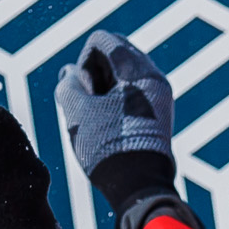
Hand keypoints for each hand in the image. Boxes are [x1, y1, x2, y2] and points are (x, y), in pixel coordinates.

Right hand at [55, 31, 176, 175]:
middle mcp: (155, 77)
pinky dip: (116, 97)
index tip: (85, 92)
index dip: (83, 62)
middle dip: (95, 71)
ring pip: (125, 72)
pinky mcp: (159, 111)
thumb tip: (69, 73)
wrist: (140, 187)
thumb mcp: (79, 114)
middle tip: (90, 102)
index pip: (103, 41)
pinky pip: (134, 89)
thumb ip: (69, 86)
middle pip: (116, 52)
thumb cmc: (109, 149)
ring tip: (98, 115)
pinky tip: (108, 121)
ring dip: (104, 85)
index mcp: (138, 71)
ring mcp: (160, 94)